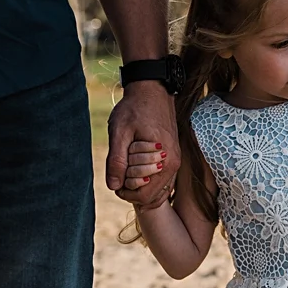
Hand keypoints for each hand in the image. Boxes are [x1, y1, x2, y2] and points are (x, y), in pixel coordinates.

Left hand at [106, 81, 179, 210]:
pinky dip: (146, 176)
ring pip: (156, 188)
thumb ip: (116, 160)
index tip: (115, 175)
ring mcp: (175, 161)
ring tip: (128, 162)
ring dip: (138, 180)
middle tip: (121, 165)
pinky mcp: (172, 156)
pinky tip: (135, 162)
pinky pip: (160, 179)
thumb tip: (113, 186)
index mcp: (164, 162)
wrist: (152, 90)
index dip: (125, 191)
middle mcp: (173, 164)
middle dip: (131, 185)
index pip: (144, 196)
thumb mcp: (120, 132)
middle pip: (150, 195)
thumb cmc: (135, 108)